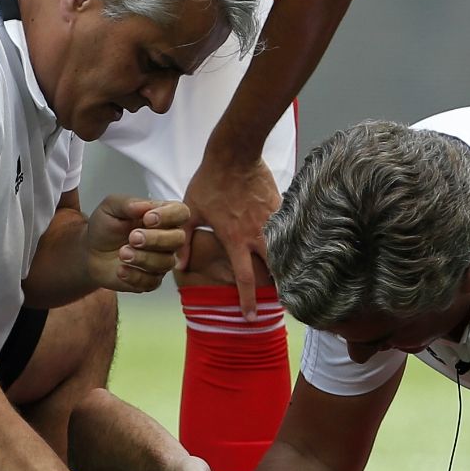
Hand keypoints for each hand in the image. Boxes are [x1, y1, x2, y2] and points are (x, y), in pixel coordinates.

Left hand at [85, 195, 190, 292]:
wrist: (90, 253)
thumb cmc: (105, 228)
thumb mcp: (110, 208)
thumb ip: (128, 204)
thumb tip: (145, 205)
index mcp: (161, 216)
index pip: (180, 212)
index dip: (169, 216)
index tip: (147, 218)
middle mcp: (166, 238)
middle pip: (178, 239)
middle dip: (156, 239)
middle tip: (132, 237)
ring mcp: (161, 260)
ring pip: (166, 262)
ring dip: (143, 258)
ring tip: (122, 253)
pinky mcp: (151, 279)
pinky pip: (152, 281)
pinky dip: (135, 276)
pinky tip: (121, 269)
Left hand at [178, 155, 279, 317]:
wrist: (235, 153)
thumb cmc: (210, 181)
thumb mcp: (190, 210)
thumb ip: (184, 238)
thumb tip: (178, 264)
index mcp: (235, 239)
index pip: (244, 278)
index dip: (247, 300)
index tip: (251, 317)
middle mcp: (257, 234)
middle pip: (274, 270)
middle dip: (279, 288)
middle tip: (283, 303)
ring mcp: (272, 221)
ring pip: (284, 250)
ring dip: (287, 266)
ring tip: (291, 279)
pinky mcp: (280, 207)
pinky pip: (287, 229)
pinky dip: (289, 241)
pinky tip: (291, 246)